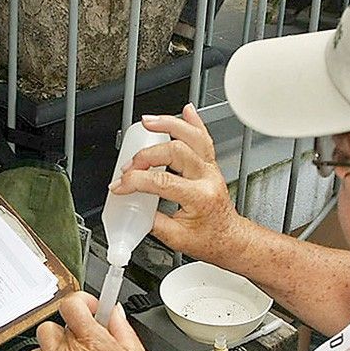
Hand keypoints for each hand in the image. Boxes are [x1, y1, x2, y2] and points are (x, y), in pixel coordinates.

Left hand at [28, 293, 151, 350]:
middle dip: (76, 324)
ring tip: (73, 348)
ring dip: (58, 337)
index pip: (72, 304)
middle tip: (88, 335)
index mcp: (93, 341)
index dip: (82, 301)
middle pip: (61, 319)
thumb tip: (114, 311)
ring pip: (45, 334)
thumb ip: (123, 328)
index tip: (90, 308)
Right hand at [112, 104, 245, 266]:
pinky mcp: (209, 164)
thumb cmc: (209, 240)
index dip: (136, 182)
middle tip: (129, 166)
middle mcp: (207, 178)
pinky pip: (204, 138)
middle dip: (146, 155)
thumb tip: (130, 207)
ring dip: (168, 125)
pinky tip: (186, 110)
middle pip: (175, 151)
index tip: (120, 186)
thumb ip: (152, 222)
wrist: (229, 239)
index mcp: (200, 197)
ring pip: (192, 137)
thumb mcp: (175, 238)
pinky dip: (194, 122)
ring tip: (148, 122)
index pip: (162, 181)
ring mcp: (210, 168)